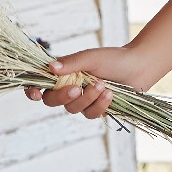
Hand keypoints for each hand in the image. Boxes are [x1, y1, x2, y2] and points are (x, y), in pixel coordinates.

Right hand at [25, 43, 144, 120]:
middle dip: (63, 96)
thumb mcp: (91, 57)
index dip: (32, 91)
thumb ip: (71, 63)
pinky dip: (99, 105)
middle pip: (52, 101)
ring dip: (87, 98)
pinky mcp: (96, 110)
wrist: (139, 67)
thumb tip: (50, 68)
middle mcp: (69, 88)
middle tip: (76, 88)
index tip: (36, 93)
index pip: (40, 84)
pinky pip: (90, 114)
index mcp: (63, 73)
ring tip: (102, 85)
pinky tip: (110, 94)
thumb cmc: (113, 59)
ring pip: (72, 109)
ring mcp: (82, 100)